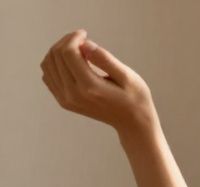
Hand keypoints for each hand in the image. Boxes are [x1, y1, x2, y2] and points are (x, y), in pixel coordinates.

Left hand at [40, 30, 155, 134]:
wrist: (132, 122)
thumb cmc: (135, 98)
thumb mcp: (128, 76)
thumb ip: (105, 59)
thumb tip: (84, 44)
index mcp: (90, 87)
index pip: (68, 53)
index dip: (74, 38)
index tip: (85, 34)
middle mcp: (73, 94)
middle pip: (56, 57)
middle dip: (66, 41)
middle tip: (80, 38)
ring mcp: (66, 100)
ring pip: (48, 65)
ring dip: (58, 51)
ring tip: (76, 48)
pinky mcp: (64, 102)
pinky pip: (48, 76)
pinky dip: (54, 64)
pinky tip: (70, 62)